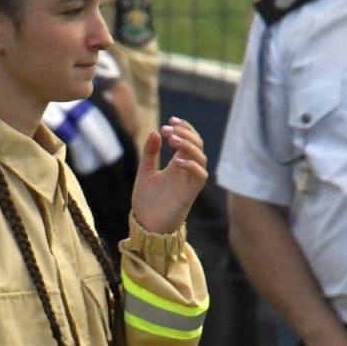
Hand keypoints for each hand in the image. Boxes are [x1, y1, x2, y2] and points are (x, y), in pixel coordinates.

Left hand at [129, 117, 207, 234]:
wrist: (145, 225)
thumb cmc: (146, 201)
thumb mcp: (145, 172)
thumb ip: (150, 153)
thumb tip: (155, 132)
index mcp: (177, 164)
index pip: (189, 140)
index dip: (184, 128)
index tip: (170, 120)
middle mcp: (186, 171)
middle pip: (198, 145)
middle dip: (185, 133)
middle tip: (168, 129)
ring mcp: (189, 181)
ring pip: (201, 158)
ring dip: (188, 145)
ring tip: (172, 140)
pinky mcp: (190, 193)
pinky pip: (200, 176)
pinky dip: (191, 165)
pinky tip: (176, 161)